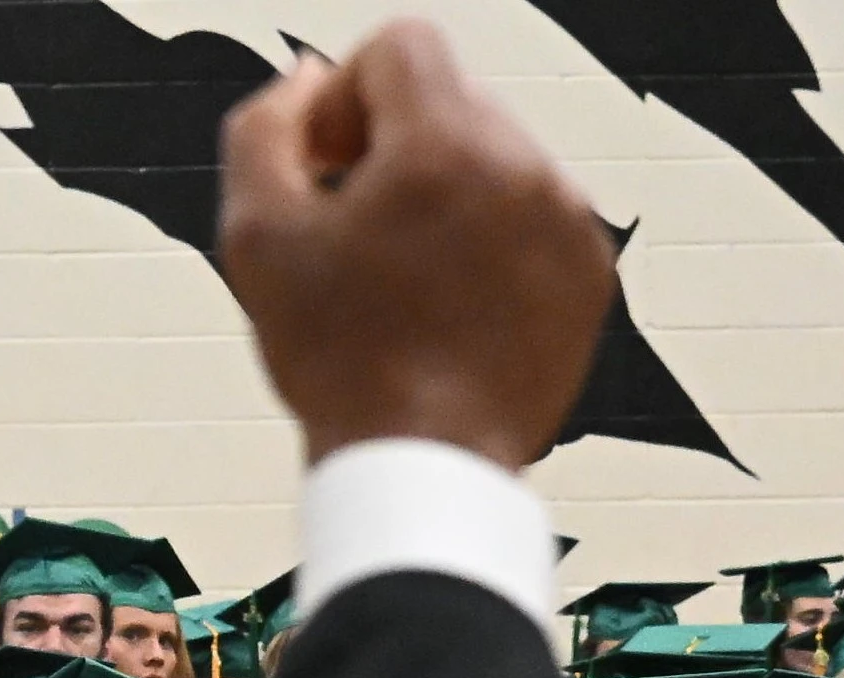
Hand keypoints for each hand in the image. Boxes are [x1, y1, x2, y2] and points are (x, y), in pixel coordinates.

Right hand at [219, 20, 613, 468]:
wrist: (425, 465)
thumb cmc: (339, 362)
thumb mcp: (255, 239)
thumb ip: (264, 132)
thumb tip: (303, 81)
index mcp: (443, 145)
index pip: (400, 46)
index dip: (346, 98)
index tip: (329, 168)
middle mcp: (522, 164)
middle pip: (449, 102)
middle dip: (394, 151)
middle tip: (353, 238)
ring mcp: (567, 217)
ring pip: (494, 161)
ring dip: (443, 200)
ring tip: (402, 285)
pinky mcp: (588, 268)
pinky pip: (532, 220)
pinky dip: (488, 248)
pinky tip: (447, 310)